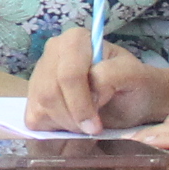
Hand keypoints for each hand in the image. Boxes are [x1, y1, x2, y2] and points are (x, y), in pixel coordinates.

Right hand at [21, 29, 168, 132]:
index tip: (96, 126)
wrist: (131, 100)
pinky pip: (34, 117)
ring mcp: (40, 72)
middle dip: (72, 118)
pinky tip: (72, 123)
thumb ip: (113, 74)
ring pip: (41, 106)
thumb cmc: (134, 86)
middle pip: (50, 92)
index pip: (69, 75)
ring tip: (86, 126)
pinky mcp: (33, 94)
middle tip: (93, 129)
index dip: (81, 104)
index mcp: (76, 40)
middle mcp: (53, 50)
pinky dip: (53, 127)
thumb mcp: (135, 77)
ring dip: (65, 124)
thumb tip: (90, 87)